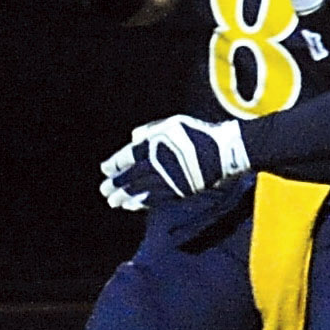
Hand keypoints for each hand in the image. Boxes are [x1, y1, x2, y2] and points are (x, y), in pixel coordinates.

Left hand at [99, 114, 248, 210]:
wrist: (226, 149)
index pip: (129, 155)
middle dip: (116, 183)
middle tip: (103, 190)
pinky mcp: (180, 190)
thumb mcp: (173, 123)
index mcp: (156, 142)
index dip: (115, 164)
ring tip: (113, 202)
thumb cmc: (198, 133)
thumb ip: (150, 130)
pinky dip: (142, 202)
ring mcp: (170, 177)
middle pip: (132, 175)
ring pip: (141, 189)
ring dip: (125, 196)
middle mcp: (160, 161)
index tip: (105, 170)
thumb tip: (132, 138)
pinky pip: (156, 198)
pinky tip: (132, 206)